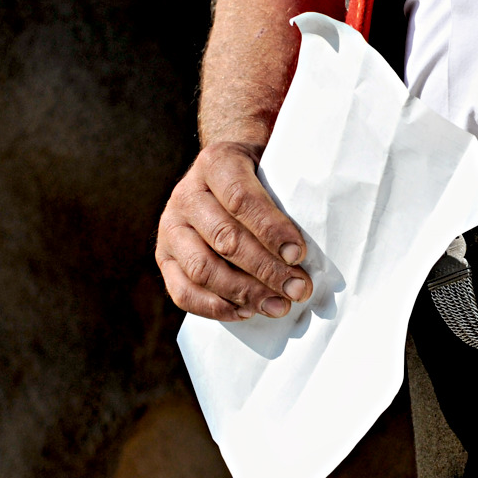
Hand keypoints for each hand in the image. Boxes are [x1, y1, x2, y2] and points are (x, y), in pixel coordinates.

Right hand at [155, 141, 312, 321]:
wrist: (224, 172)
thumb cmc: (262, 176)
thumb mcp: (275, 169)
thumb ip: (289, 196)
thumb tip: (311, 248)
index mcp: (216, 164)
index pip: (241, 198)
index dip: (271, 229)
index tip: (298, 253)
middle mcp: (186, 195)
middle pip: (225, 238)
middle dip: (266, 269)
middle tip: (299, 288)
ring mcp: (171, 227)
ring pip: (202, 268)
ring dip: (244, 293)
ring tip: (279, 306)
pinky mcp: (165, 256)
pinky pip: (182, 290)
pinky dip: (215, 307)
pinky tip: (246, 312)